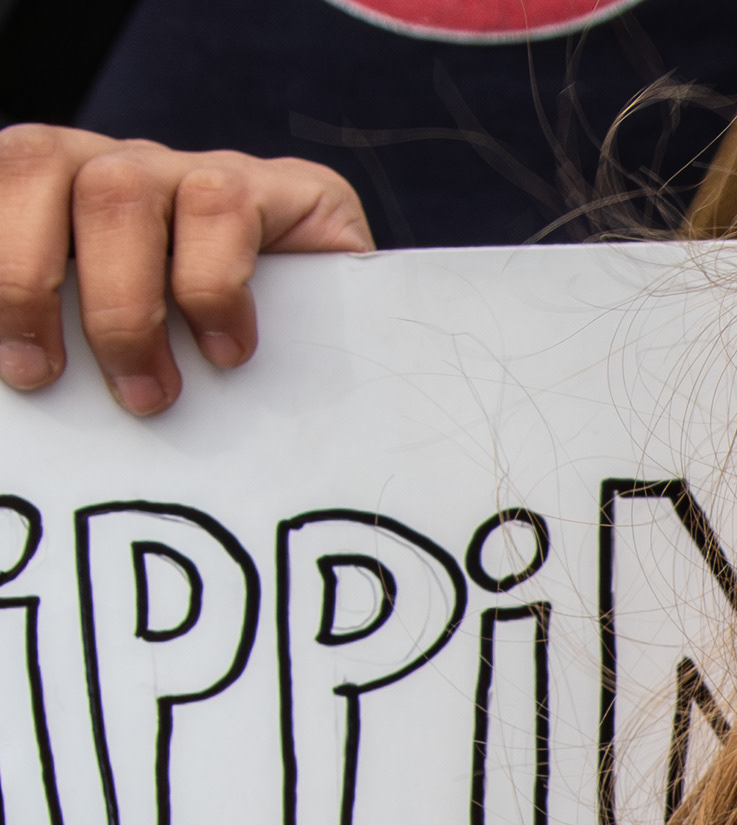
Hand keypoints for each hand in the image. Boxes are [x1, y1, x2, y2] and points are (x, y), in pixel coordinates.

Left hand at [0, 126, 371, 411]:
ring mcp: (194, 171)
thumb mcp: (119, 352)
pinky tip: (228, 350)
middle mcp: (118, 166)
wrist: (348, 353)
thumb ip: (67, 344)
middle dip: (24, 278)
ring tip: (149, 392)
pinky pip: (221, 210)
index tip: (8, 361)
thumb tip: (24, 382)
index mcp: (58, 196)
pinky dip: (211, 290)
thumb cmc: (212, 373)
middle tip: (43, 377)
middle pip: (40, 166)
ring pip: (121, 190)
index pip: (0, 182)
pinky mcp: (278, 188)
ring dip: (121, 304)